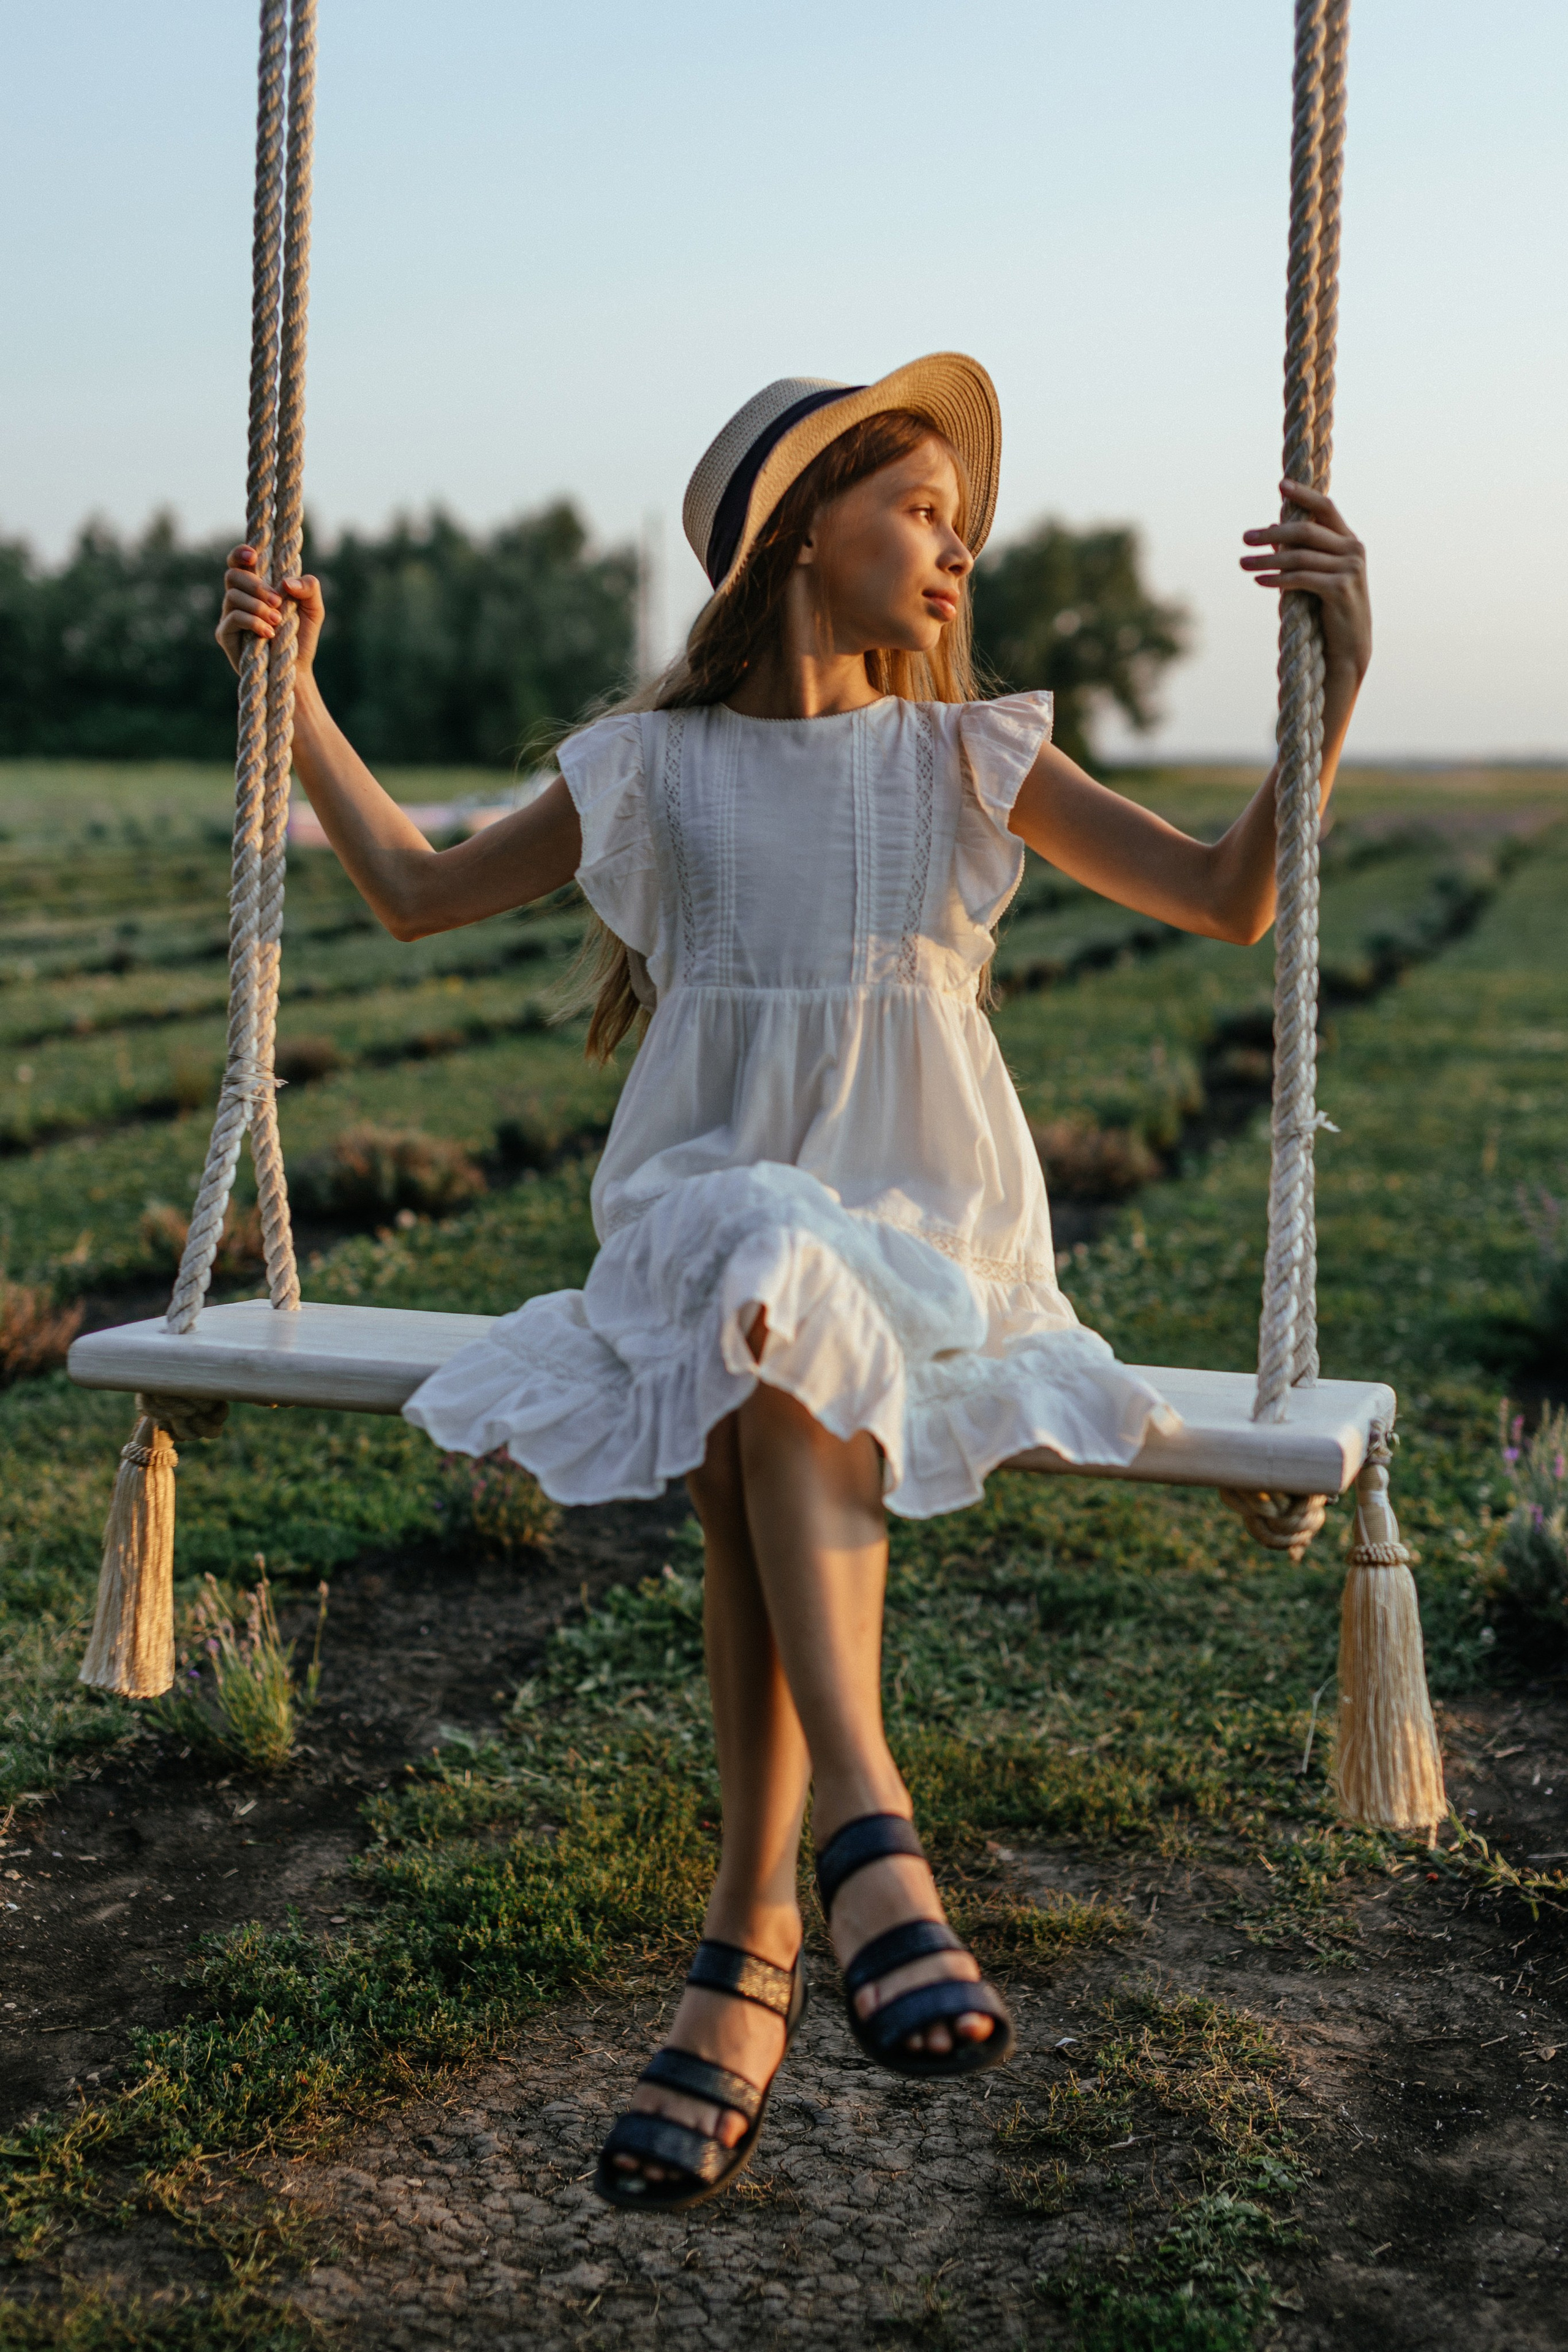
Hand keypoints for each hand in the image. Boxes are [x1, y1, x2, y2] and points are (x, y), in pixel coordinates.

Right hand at [215, 545, 325, 675]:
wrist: (294, 670)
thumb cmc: (301, 638)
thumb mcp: (313, 610)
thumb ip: (309, 588)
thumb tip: (286, 582)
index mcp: (256, 587)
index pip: (239, 563)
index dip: (240, 554)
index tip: (253, 556)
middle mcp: (239, 598)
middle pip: (233, 575)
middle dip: (256, 585)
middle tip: (278, 602)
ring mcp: (229, 615)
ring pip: (232, 595)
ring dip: (257, 606)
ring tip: (277, 621)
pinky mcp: (225, 634)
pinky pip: (233, 618)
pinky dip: (252, 622)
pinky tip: (269, 633)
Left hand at [1240, 480, 1370, 681]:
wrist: (1348, 648)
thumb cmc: (1328, 611)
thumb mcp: (1315, 575)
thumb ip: (1300, 552)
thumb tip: (1271, 529)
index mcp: (1349, 541)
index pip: (1326, 507)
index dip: (1304, 495)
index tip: (1281, 485)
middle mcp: (1354, 550)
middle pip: (1306, 530)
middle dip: (1272, 533)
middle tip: (1244, 538)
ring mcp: (1350, 569)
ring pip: (1299, 556)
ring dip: (1267, 559)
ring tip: (1243, 563)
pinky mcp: (1340, 589)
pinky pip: (1301, 578)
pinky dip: (1277, 579)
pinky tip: (1259, 580)